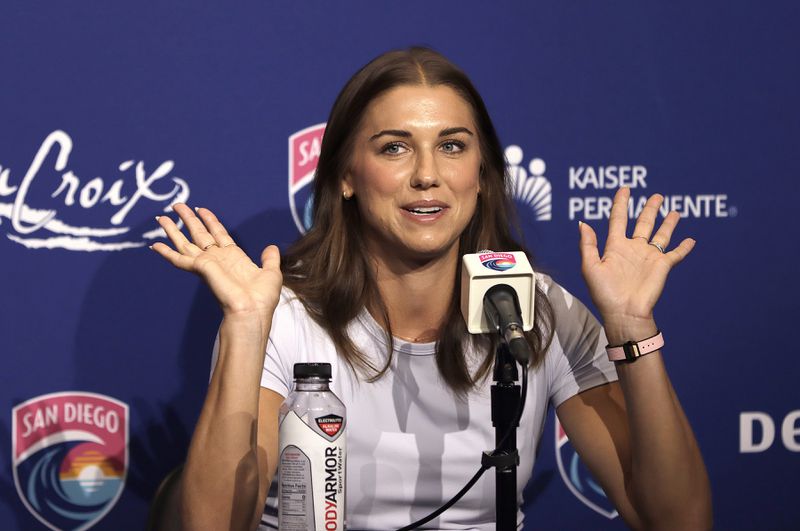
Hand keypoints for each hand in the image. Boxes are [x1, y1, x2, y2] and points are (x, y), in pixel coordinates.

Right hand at [151, 204, 282, 324]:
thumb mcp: (271, 273)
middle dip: (188, 219)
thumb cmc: (262, 299)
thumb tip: (271, 247)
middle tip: (177, 205)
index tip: (201, 209)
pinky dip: (166, 252)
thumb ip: (270, 259)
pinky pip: (179, 259)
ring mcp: (207, 263)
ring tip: (160, 217)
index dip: (210, 221)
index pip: (219, 234)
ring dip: (172, 230)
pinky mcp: (200, 268)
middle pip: (199, 234)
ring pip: (185, 243)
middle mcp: (218, 259)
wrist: (252, 310)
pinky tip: (155, 245)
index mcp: (234, 258)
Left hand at [578, 188, 694, 341]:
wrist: (624, 313)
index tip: (625, 188)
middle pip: (643, 223)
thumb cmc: (605, 293)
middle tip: (657, 196)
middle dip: (649, 209)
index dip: (620, 203)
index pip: (618, 219)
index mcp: (615, 247)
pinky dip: (684, 247)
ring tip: (674, 211)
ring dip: (668, 223)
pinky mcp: (662, 266)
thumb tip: (583, 223)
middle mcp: (633, 249)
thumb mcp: (590, 267)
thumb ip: (588, 245)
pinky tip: (691, 240)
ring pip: (661, 234)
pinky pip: (676, 254)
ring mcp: (649, 257)